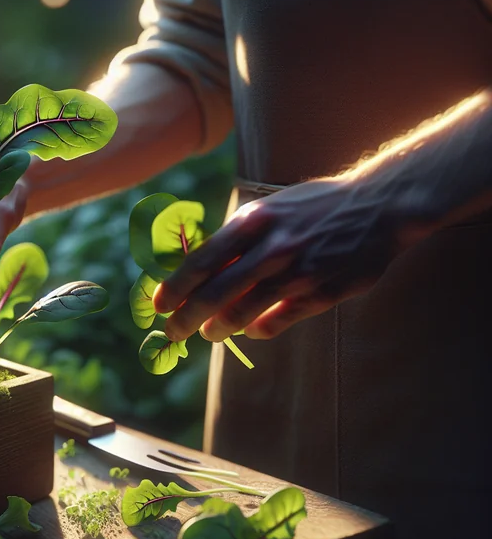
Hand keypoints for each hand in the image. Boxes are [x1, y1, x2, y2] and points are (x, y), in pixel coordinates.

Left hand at [152, 178, 411, 341]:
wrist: (380, 205)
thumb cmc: (313, 207)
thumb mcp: (269, 210)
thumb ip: (237, 239)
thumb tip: (196, 269)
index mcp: (253, 221)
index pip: (201, 261)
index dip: (175, 287)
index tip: (158, 305)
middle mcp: (272, 247)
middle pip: (215, 293)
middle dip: (187, 318)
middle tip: (174, 332)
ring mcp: (299, 272)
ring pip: (244, 312)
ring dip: (219, 328)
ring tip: (209, 333)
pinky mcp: (324, 292)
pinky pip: (279, 319)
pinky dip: (259, 328)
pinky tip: (251, 331)